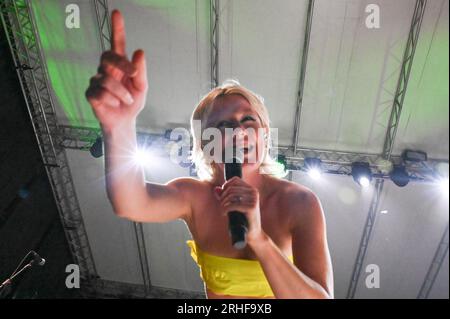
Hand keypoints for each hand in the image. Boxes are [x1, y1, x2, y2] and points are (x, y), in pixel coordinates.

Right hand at [85, 10, 147, 130]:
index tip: (116, 13)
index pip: (116, 44)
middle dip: (122, 64)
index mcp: (120, 65)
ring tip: (126, 100)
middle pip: (108, 56)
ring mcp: (96, 80)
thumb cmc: (132, 102)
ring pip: (107, 79)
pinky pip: (100, 93)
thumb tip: (139, 51)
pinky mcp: (90, 93)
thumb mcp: (142, 87)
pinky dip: (112, 100)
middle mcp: (106, 69)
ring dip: (122, 92)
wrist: (123, 122)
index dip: (117, 29)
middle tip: (134, 74)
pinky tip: (114, 104)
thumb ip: (141, 71)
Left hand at [214, 177, 263, 244]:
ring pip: (231, 196)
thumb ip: (226, 196)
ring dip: (223, 203)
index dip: (226, 185)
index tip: (222, 195)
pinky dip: (225, 209)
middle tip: (221, 205)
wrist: (253, 233)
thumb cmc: (243, 218)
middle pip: (231, 188)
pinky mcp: (251, 208)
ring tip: (222, 209)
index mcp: (252, 189)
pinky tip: (223, 213)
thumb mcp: (235, 205)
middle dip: (223, 197)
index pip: (235, 180)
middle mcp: (254, 192)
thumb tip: (216, 189)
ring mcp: (254, 199)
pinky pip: (233, 205)